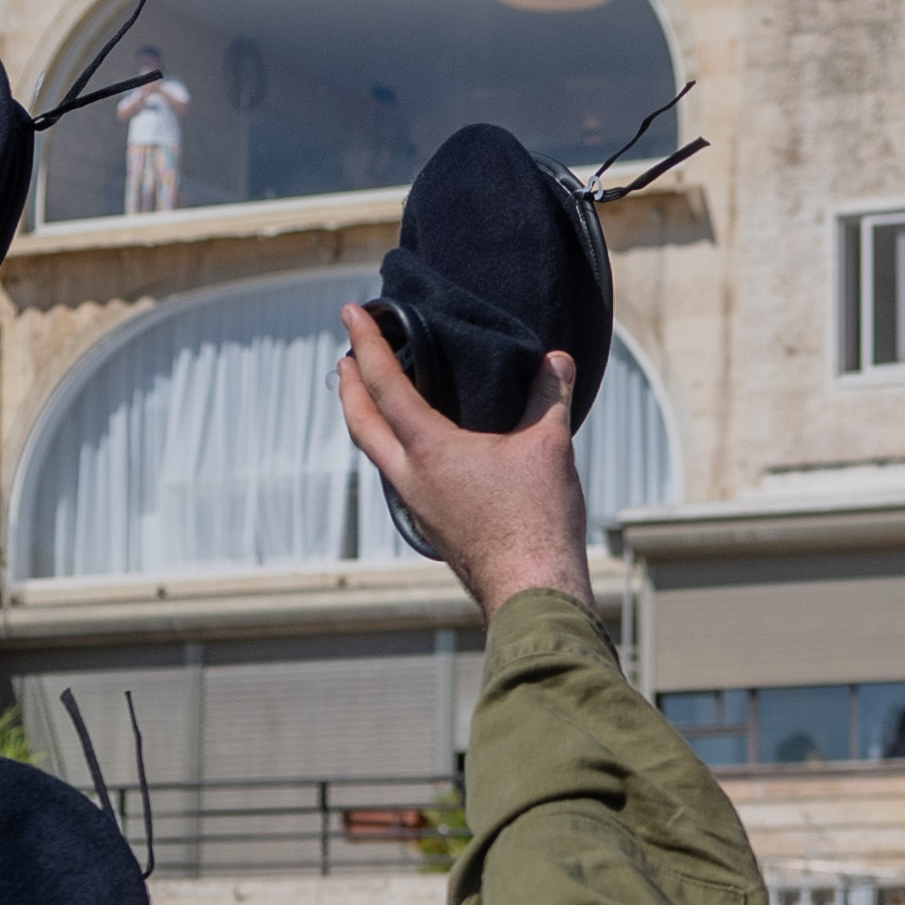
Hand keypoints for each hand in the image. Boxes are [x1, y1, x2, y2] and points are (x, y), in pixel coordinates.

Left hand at [332, 309, 593, 619]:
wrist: (530, 592)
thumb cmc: (536, 522)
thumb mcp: (549, 446)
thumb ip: (549, 396)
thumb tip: (557, 358)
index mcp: (427, 449)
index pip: (384, 383)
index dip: (368, 342)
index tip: (352, 312)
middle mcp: (409, 476)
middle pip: (361, 421)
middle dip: (350, 384)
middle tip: (347, 355)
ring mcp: (417, 505)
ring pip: (376, 452)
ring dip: (368, 418)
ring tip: (375, 396)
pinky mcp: (431, 526)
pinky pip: (399, 475)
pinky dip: (395, 448)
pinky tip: (419, 451)